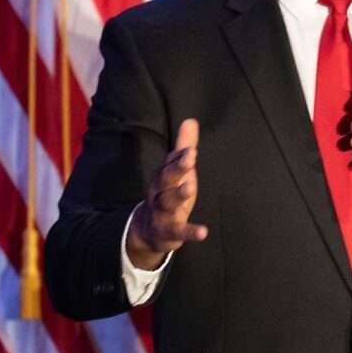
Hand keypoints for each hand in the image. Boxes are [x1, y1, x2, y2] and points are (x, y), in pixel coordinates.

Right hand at [126, 118, 208, 269]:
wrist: (148, 230)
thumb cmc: (168, 194)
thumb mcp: (177, 172)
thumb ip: (184, 148)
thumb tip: (191, 120)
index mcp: (163, 177)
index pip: (170, 164)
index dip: (179, 156)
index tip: (191, 149)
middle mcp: (159, 192)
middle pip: (165, 179)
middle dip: (176, 169)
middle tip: (190, 159)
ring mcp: (162, 212)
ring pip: (168, 202)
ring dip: (179, 195)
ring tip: (191, 188)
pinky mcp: (169, 231)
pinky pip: (179, 231)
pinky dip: (190, 232)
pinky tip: (203, 232)